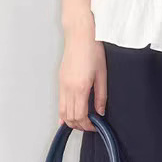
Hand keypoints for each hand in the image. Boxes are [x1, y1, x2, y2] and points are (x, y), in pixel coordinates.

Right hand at [58, 13, 106, 131]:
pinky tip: (66, 117)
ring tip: (81, 122)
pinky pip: (59, 102)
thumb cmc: (92, 50)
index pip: (80, 116)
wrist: (80, 35)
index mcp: (80, 87)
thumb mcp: (102, 75)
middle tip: (90, 126)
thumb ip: (101, 96)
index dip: (87, 125)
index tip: (95, 126)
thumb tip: (100, 111)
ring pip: (62, 111)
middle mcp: (68, 88)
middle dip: (79, 125)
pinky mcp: (60, 80)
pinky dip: (63, 112)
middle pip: (70, 117)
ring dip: (70, 120)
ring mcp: (62, 84)